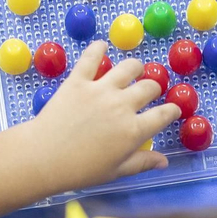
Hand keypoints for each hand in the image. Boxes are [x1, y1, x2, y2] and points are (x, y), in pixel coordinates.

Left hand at [25, 41, 181, 188]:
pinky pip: (91, 58)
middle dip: (154, 89)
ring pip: (128, 68)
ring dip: (136, 67)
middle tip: (149, 91)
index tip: (172, 110)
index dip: (172, 111)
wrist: (44, 157)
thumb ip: (142, 162)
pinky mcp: (79, 81)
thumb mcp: (115, 171)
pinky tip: (102, 46)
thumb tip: (164, 162)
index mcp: (134, 130)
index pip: (163, 115)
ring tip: (135, 69)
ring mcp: (101, 90)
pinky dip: (98, 49)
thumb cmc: (80, 170)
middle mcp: (122, 105)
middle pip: (149, 88)